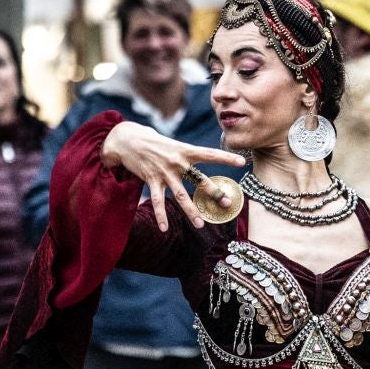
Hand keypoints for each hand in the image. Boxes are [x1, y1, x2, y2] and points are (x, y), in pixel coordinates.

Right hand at [101, 121, 244, 231]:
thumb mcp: (175, 145)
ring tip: (200, 225)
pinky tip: (164, 229)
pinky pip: (158, 201)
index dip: (226, 158)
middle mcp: (177, 162)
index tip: (242, 161)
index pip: (209, 154)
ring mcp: (164, 172)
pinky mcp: (151, 180)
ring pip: (180, 195)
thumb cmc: (156, 143)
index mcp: (185, 151)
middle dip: (213, 192)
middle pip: (199, 179)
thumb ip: (188, 158)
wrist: (128, 139)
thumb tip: (201, 172)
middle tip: (226, 203)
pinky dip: (161, 216)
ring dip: (191, 211)